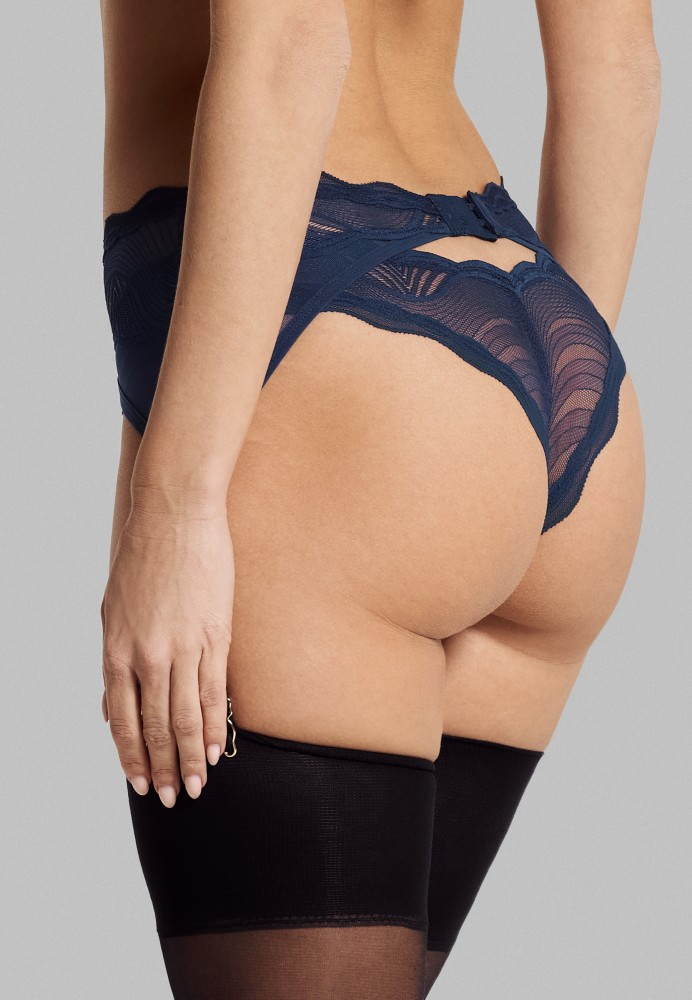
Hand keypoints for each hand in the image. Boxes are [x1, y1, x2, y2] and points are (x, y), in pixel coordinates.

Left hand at [100, 497, 233, 806]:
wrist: (174, 517)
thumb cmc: (142, 559)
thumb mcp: (112, 611)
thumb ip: (114, 662)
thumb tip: (110, 704)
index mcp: (116, 650)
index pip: (123, 719)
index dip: (132, 756)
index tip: (141, 783)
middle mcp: (147, 655)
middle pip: (154, 725)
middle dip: (163, 767)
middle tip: (173, 798)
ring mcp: (182, 647)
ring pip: (184, 716)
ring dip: (189, 756)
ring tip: (197, 785)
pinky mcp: (214, 636)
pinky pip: (213, 691)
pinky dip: (213, 724)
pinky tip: (214, 748)